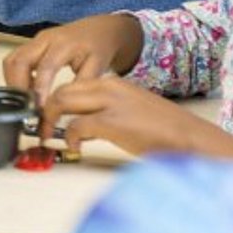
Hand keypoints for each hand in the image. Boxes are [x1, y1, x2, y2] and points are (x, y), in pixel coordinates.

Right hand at [2, 14, 143, 134]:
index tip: (37, 109)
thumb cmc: (99, 47)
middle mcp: (45, 39)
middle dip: (17, 87)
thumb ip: (80, 85)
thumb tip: (62, 105)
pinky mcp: (31, 44)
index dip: (38, 89)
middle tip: (24, 109)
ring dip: (13, 83)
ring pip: (12, 60)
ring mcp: (35, 40)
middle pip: (19, 61)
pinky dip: (14, 77)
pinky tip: (25, 91)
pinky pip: (14, 60)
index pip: (45, 67)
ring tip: (23, 102)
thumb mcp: (97, 67)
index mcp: (64, 44)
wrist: (99, 28)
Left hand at [47, 76, 232, 158]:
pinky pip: (76, 126)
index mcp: (115, 84)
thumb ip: (107, 115)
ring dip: (50, 121)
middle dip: (45, 110)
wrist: (192, 139)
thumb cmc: (166, 133)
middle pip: (61, 91)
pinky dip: (69, 138)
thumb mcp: (131, 115)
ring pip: (62, 101)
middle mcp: (110, 87)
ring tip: (49, 138)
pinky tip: (75, 149)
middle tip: (40, 130)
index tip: (47, 119)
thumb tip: (84, 129)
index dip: (54, 103)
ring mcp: (111, 102)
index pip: (73, 86)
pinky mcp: (113, 122)